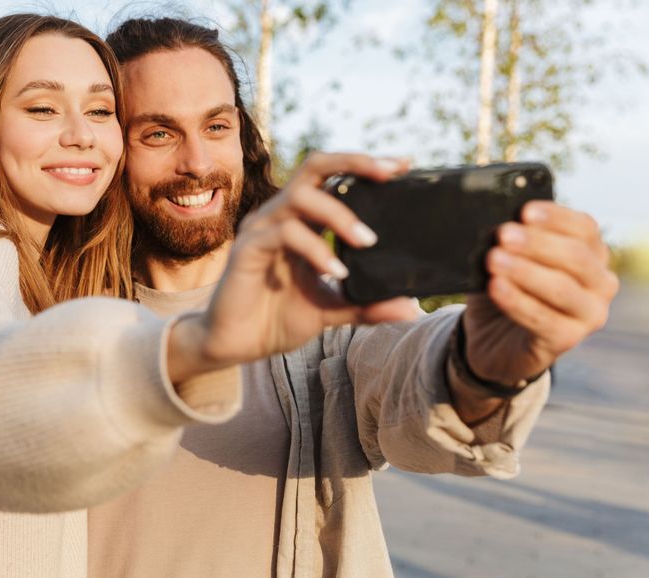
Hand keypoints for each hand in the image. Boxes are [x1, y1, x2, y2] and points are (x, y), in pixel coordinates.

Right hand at [170, 153, 418, 378]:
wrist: (235, 345)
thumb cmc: (276, 319)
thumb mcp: (332, 310)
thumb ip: (368, 305)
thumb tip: (413, 309)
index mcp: (302, 221)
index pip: (334, 179)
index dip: (365, 166)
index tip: (404, 166)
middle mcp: (282, 216)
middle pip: (316, 167)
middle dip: (354, 163)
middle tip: (389, 174)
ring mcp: (263, 229)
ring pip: (301, 197)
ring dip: (339, 214)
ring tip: (367, 241)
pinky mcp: (248, 248)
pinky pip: (285, 234)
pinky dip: (315, 249)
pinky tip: (336, 272)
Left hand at [464, 201, 618, 383]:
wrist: (494, 340)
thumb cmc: (506, 289)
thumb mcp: (507, 259)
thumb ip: (511, 242)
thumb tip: (498, 221)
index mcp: (591, 253)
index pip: (584, 227)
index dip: (555, 217)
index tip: (524, 211)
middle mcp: (600, 282)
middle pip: (576, 256)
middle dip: (537, 243)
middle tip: (503, 234)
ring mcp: (589, 313)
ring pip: (562, 288)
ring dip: (525, 271)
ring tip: (493, 259)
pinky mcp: (568, 339)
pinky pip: (543, 319)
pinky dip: (517, 301)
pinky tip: (496, 287)